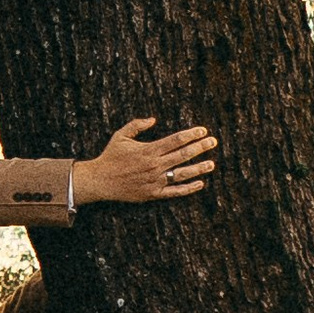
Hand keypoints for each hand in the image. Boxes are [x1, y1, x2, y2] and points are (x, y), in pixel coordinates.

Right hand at [81, 117, 217, 205]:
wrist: (100, 180)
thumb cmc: (110, 156)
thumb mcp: (120, 135)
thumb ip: (137, 125)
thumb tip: (153, 119)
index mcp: (148, 150)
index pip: (176, 140)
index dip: (191, 134)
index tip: (203, 130)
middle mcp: (154, 165)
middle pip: (183, 154)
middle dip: (200, 147)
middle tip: (213, 142)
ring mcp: (155, 180)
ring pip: (182, 174)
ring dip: (199, 168)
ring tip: (211, 163)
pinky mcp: (153, 194)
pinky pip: (175, 192)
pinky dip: (188, 188)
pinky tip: (199, 183)